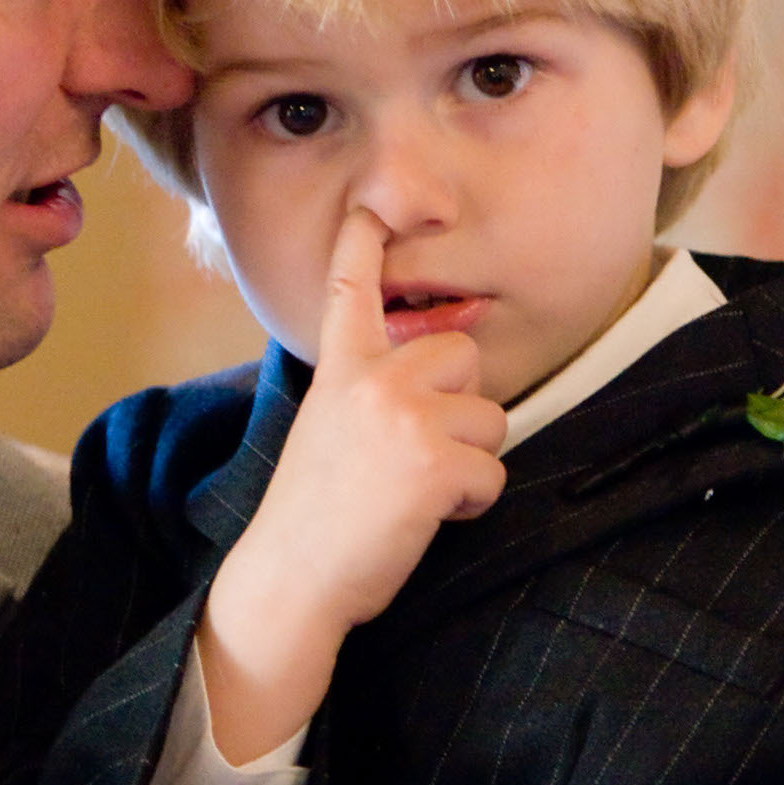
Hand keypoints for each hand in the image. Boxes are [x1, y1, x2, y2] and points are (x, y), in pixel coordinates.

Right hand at [195, 208, 507, 762]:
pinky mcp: (435, 461)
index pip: (351, 288)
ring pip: (490, 416)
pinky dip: (473, 502)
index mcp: (340, 369)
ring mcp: (405, 416)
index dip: (363, 242)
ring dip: (469, 459)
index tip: (372, 206)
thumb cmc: (311, 515)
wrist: (290, 578)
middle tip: (415, 454)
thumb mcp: (326, 428)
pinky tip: (428, 517)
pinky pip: (493, 470)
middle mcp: (373, 379)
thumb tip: (435, 376)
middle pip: (463, 356)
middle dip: (459, 406)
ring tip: (417, 490)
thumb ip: (368, 391)